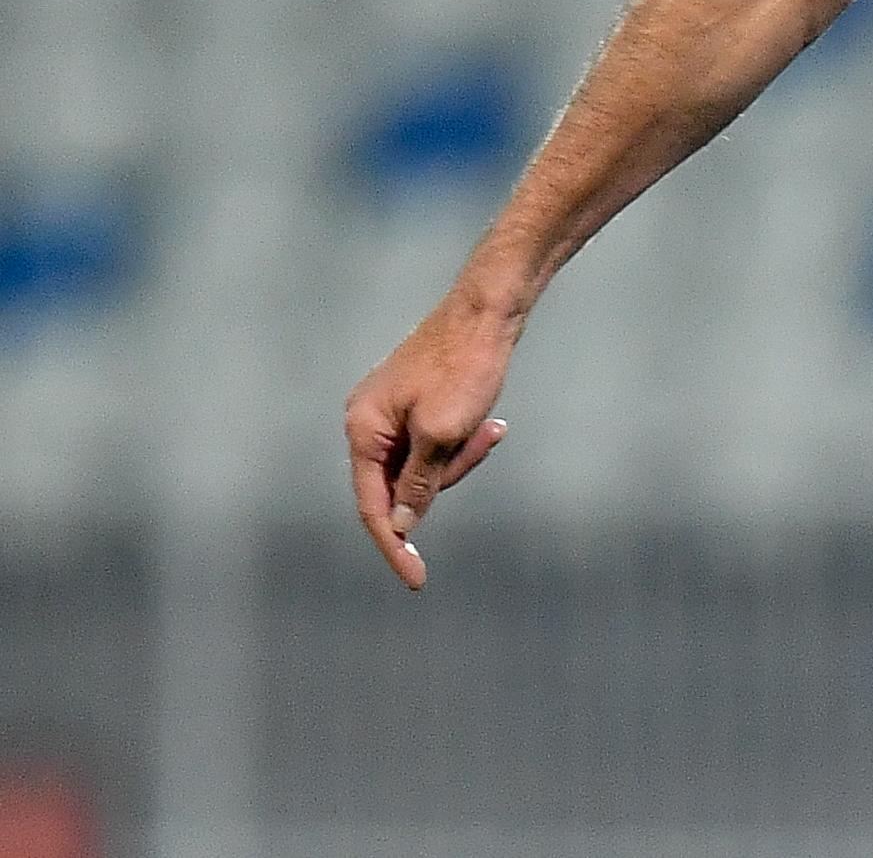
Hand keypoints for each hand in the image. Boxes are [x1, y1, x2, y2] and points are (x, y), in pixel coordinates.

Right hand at [345, 288, 521, 588]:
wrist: (488, 309)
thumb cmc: (465, 367)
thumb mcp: (444, 433)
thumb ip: (419, 484)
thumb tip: (401, 526)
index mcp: (363, 429)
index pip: (372, 507)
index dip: (395, 546)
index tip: (416, 580)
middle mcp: (367, 421)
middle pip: (402, 485)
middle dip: (447, 475)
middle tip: (483, 438)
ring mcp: (390, 412)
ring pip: (425, 464)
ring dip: (461, 456)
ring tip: (490, 424)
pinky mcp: (415, 403)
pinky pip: (436, 442)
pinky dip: (464, 440)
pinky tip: (492, 423)